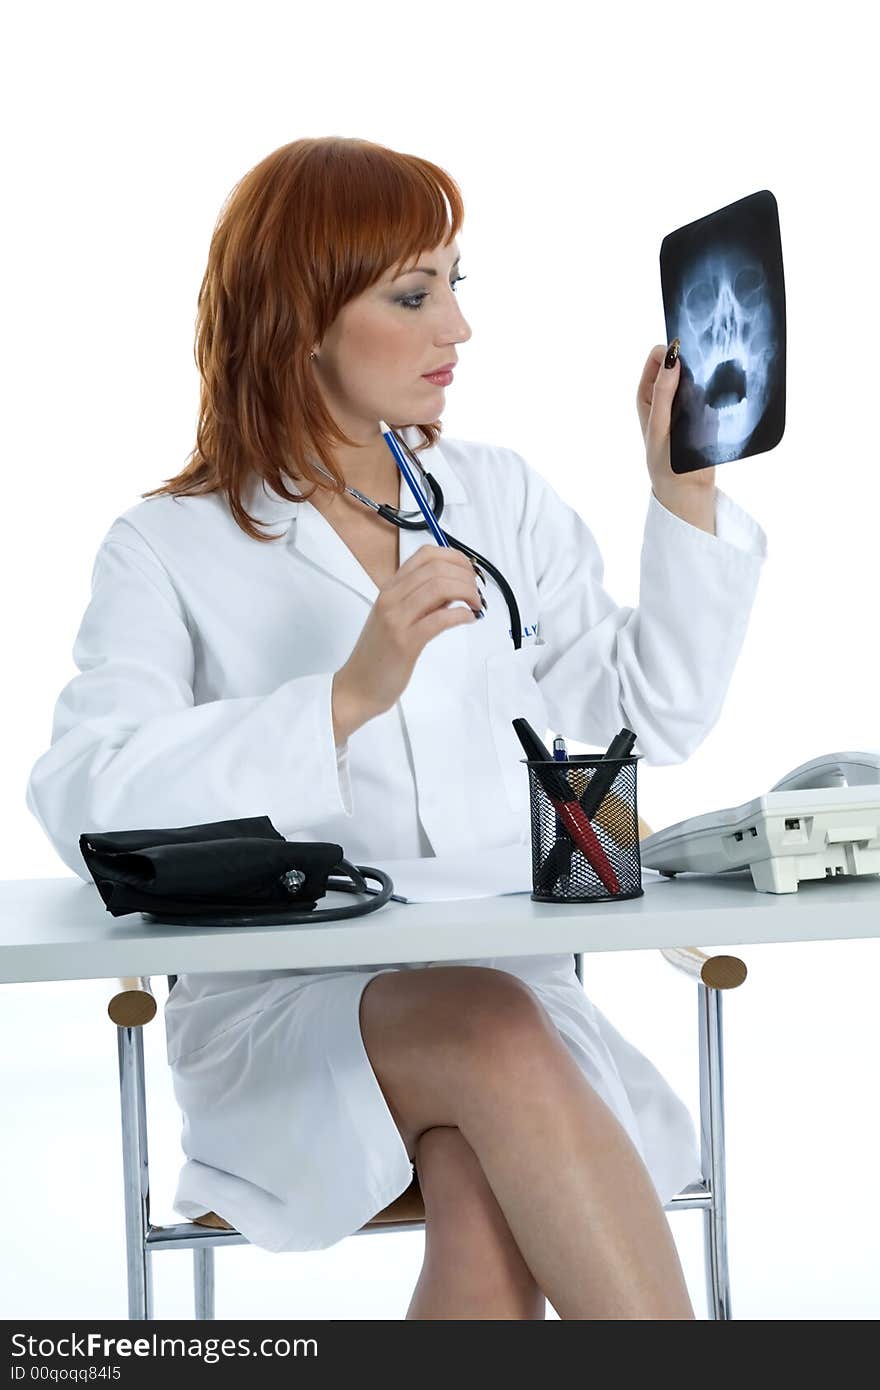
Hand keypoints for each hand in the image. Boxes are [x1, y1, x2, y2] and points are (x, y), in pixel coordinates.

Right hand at [332, 545, 483, 740]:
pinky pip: (439, 619)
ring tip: (476, 605)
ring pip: (439, 587)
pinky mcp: (405, 642)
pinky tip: (468, 619)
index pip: (425, 555)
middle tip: (477, 592)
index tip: (469, 571)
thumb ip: (422, 601)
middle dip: (466, 576)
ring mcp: (396, 619)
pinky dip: (461, 615)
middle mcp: (391, 598)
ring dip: (467, 592)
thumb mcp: (397, 619)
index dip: (454, 557)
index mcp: (389, 589)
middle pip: (437, 568)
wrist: (358, 686)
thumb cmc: (379, 655)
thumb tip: (454, 589)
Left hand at [636, 343, 716, 498]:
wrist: (687, 488)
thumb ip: (663, 393)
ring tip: (712, 386)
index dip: (671, 350)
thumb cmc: (665, 460)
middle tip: (704, 368)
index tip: (687, 354)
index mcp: (648, 393)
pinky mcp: (704, 411)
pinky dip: (716, 390)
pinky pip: (712, 391)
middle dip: (692, 360)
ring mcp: (686, 401)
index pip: (658, 356)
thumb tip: (672, 359)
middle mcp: (666, 393)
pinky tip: (721, 397)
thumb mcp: (658, 425)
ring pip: (699, 375)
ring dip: (706, 375)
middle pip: (681, 361)